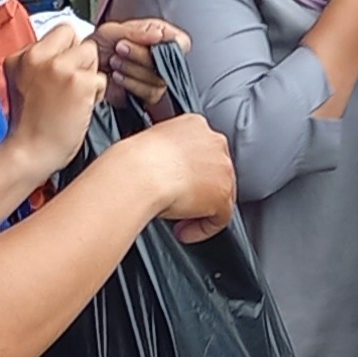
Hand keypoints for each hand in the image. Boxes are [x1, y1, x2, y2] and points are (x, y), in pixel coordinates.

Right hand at [4, 23, 106, 166]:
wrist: (29, 153)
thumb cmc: (29, 127)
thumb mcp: (21, 84)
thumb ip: (39, 63)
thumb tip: (65, 52)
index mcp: (20, 56)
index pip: (59, 32)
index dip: (66, 51)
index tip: (64, 70)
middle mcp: (38, 56)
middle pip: (76, 37)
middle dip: (78, 59)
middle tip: (68, 86)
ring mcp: (59, 67)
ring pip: (91, 53)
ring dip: (89, 74)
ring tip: (74, 97)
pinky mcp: (79, 82)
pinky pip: (101, 78)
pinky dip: (97, 93)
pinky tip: (81, 107)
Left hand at [96, 17, 187, 109]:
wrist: (85, 65)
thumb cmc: (101, 45)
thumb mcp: (113, 30)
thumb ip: (136, 32)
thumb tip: (158, 35)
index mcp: (162, 38)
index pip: (181, 42)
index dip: (169, 43)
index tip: (149, 39)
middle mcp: (164, 59)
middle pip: (167, 62)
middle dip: (139, 55)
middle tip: (119, 47)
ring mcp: (158, 79)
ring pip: (158, 79)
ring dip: (132, 69)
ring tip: (114, 61)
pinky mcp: (148, 96)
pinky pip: (149, 94)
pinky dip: (130, 84)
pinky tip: (117, 76)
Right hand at [116, 108, 236, 243]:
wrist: (138, 172)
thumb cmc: (135, 159)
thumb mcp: (151, 145)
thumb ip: (167, 154)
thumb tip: (164, 171)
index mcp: (195, 124)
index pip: (201, 151)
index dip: (189, 173)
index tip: (175, 184)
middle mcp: (215, 142)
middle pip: (215, 172)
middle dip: (198, 192)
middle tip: (178, 205)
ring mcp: (223, 168)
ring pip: (220, 195)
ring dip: (200, 211)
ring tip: (179, 222)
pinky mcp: (223, 195)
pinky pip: (220, 218)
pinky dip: (203, 229)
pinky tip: (184, 232)